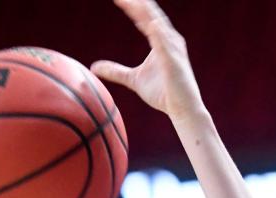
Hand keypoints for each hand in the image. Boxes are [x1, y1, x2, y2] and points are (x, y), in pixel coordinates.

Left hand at [91, 0, 204, 122]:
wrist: (182, 109)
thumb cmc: (162, 93)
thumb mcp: (133, 79)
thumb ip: (115, 71)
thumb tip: (94, 67)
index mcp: (161, 40)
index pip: (144, 19)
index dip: (132, 7)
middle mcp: (169, 39)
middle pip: (151, 15)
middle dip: (139, 3)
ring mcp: (174, 49)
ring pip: (159, 25)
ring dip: (147, 13)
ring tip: (135, 1)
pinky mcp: (175, 62)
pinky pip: (166, 45)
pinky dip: (159, 33)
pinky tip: (151, 24)